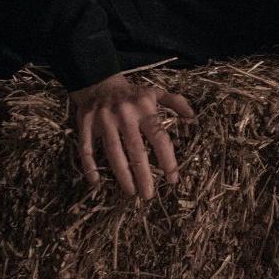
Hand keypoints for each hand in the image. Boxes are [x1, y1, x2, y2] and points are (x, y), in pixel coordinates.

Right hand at [70, 73, 196, 199]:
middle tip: (148, 195)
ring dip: (122, 175)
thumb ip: (175, 103)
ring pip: (113, 152)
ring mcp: (104, 121)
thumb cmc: (132, 94)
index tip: (172, 179)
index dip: (167, 159)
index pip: (159, 138)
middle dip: (143, 174)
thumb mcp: (155, 93)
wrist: (98, 82)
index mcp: (144, 109)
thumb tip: (193, 117)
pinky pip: (87, 149)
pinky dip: (90, 166)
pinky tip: (96, 183)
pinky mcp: (85, 125)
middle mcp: (125, 116)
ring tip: (130, 192)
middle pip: (136, 150)